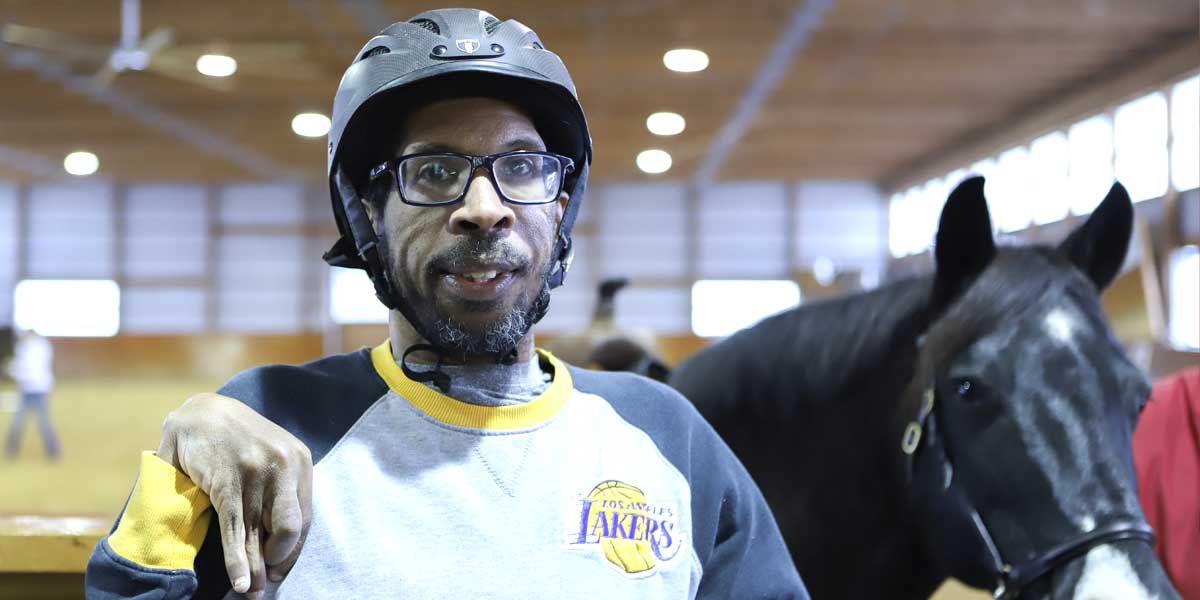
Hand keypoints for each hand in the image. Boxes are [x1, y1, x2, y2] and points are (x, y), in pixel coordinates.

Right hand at [157, 393, 312, 597]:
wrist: (202, 411)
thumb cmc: (240, 440)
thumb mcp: (272, 457)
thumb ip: (282, 491)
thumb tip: (283, 541)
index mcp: (299, 462)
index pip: (304, 519)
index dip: (293, 551)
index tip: (281, 569)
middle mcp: (282, 467)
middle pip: (289, 530)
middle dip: (278, 561)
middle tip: (266, 582)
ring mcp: (254, 475)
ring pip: (258, 535)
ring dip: (255, 569)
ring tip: (251, 592)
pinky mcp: (226, 483)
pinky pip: (235, 529)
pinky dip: (237, 560)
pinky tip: (240, 581)